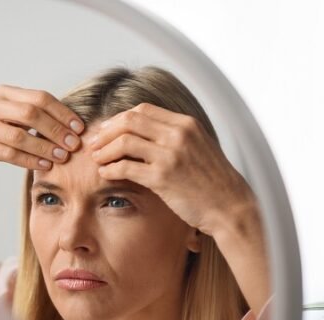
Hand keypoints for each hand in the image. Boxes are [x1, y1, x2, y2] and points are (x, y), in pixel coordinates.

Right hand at [0, 85, 85, 177]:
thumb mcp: (2, 113)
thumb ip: (26, 113)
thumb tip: (66, 124)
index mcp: (2, 93)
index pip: (39, 98)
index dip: (62, 112)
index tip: (78, 127)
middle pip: (31, 114)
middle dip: (56, 130)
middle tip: (73, 145)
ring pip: (19, 136)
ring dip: (44, 148)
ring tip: (61, 157)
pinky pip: (8, 153)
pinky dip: (28, 160)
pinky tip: (43, 166)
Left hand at [88, 103, 256, 240]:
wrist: (229, 205)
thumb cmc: (212, 181)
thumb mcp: (198, 148)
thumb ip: (175, 137)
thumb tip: (145, 134)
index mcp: (186, 124)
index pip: (143, 110)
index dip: (119, 118)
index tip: (107, 130)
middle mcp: (178, 135)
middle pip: (129, 121)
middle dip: (106, 131)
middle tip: (93, 143)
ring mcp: (170, 156)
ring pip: (124, 142)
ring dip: (104, 150)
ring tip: (96, 159)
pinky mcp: (162, 178)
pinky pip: (126, 167)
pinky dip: (110, 169)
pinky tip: (105, 174)